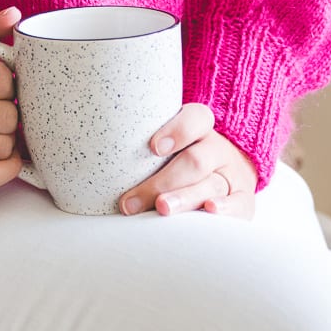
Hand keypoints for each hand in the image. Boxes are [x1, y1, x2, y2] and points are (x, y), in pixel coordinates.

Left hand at [116, 102, 258, 219]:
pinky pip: (239, 204)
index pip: (195, 119)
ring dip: (184, 198)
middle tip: (133, 200)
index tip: (153, 148)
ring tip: (161, 209)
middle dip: (164, 180)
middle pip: (195, 160)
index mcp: (200, 129)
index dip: (176, 130)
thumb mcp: (167, 145)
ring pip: (211, 185)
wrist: (230, 170)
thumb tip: (86, 163)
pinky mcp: (244, 200)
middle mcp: (217, 150)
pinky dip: (226, 210)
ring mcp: (232, 175)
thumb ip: (138, 147)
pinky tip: (210, 212)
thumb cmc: (182, 159)